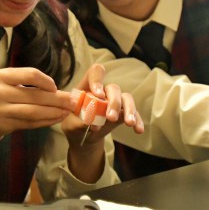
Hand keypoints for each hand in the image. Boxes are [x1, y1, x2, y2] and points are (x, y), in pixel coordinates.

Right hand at [0, 67, 71, 145]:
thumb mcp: (7, 86)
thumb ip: (29, 86)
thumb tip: (60, 91)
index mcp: (1, 76)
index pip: (30, 74)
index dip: (47, 81)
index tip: (56, 87)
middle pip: (35, 95)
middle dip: (57, 99)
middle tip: (73, 102)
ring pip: (34, 111)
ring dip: (54, 112)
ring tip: (67, 112)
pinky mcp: (3, 124)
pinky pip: (30, 123)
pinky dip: (46, 121)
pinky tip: (55, 119)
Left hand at [62, 63, 142, 182]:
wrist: (82, 137)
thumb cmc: (74, 124)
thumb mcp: (70, 123)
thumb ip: (76, 120)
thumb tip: (87, 119)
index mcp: (87, 88)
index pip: (95, 73)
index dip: (98, 80)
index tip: (98, 95)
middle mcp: (103, 92)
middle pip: (113, 88)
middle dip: (114, 102)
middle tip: (111, 118)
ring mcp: (115, 101)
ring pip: (126, 98)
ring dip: (129, 109)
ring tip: (129, 123)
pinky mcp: (123, 113)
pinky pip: (134, 113)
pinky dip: (137, 120)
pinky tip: (138, 129)